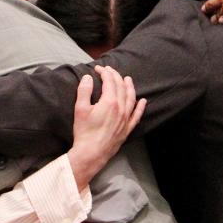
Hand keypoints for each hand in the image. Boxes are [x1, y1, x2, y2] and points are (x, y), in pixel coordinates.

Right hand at [67, 65, 146, 188]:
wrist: (91, 153)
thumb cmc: (84, 132)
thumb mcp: (80, 109)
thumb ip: (84, 91)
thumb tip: (87, 77)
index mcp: (110, 102)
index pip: (110, 81)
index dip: (104, 72)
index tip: (97, 69)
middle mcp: (121, 108)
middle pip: (121, 87)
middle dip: (115, 76)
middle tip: (109, 70)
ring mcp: (126, 119)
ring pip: (131, 98)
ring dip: (129, 87)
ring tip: (128, 79)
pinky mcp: (127, 128)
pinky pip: (137, 115)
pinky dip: (141, 107)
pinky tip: (143, 101)